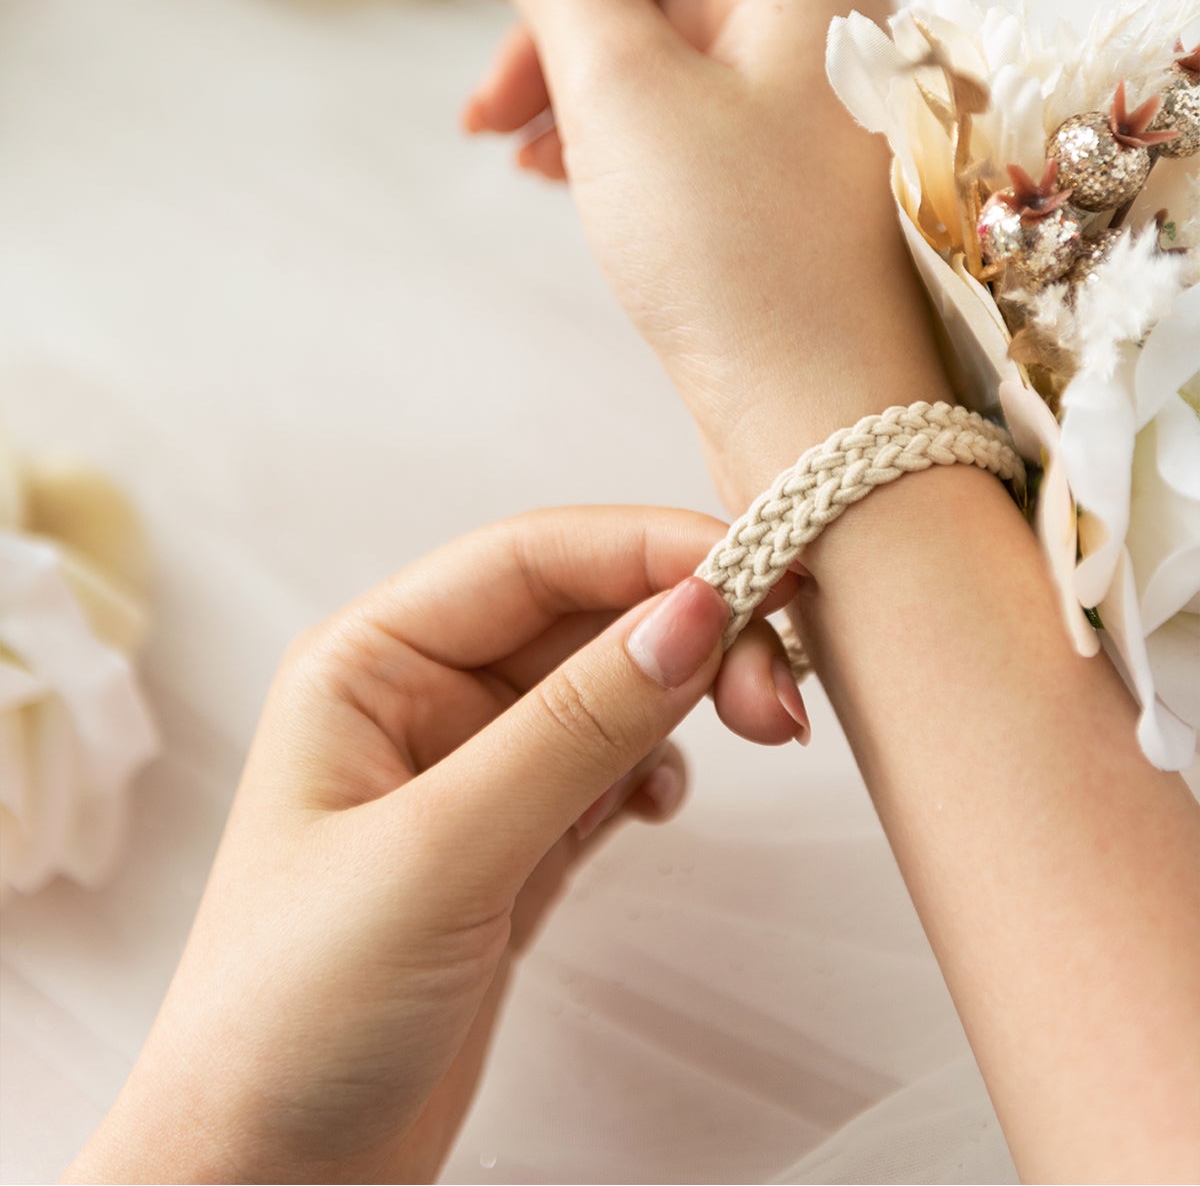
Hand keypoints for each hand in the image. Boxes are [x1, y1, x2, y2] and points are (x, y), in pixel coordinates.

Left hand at [68, 506, 807, 1185]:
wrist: (268, 1181)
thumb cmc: (292, 1011)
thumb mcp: (439, 852)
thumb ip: (573, 726)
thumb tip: (692, 610)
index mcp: (368, 661)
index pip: (530, 557)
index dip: (650, 549)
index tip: (758, 569)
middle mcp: (420, 698)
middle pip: (585, 615)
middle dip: (691, 629)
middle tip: (779, 685)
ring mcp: (472, 775)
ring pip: (609, 686)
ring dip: (691, 695)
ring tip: (761, 729)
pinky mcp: (513, 847)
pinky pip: (610, 766)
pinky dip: (657, 768)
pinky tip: (662, 803)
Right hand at [451, 0, 948, 505]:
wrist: (826, 422)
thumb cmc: (737, 253)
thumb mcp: (627, 94)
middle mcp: (826, 29)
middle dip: (557, 21)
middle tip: (479, 100)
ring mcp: (811, 112)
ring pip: (668, 53)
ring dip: (572, 82)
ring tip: (500, 143)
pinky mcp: (789, 184)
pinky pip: (687, 120)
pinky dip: (612, 132)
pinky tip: (552, 172)